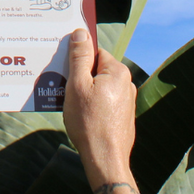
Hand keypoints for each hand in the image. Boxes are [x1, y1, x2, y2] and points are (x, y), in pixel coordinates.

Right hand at [63, 29, 138, 193]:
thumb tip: (81, 32)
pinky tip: (83, 117)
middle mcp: (127, 84)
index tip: (66, 70)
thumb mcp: (77, 85)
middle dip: (80, 77)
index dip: (78, 60)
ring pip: (100, 87)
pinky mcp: (123, 117)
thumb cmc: (89, 122)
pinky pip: (104, 101)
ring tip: (73, 106)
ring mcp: (127, 102)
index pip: (94, 52)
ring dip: (85, 92)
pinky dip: (93, 105)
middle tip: (66, 89)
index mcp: (118, 72)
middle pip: (97, 69)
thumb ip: (79, 57)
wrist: (105, 161)